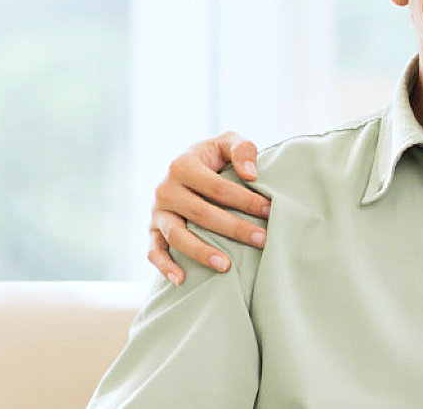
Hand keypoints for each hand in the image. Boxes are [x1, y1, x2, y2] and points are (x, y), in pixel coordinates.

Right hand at [147, 132, 272, 284]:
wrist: (184, 168)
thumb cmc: (213, 158)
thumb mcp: (226, 142)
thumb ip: (241, 149)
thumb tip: (251, 175)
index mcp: (182, 165)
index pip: (218, 187)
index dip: (245, 200)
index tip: (270, 211)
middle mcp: (165, 189)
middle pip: (201, 213)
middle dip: (234, 228)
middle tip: (262, 240)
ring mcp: (157, 212)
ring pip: (177, 236)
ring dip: (201, 252)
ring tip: (227, 266)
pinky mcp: (152, 231)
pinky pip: (154, 251)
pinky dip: (165, 266)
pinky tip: (182, 280)